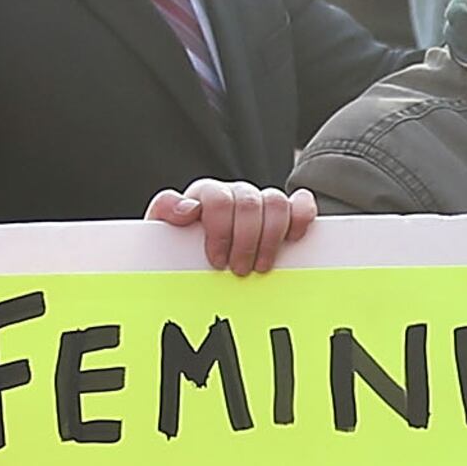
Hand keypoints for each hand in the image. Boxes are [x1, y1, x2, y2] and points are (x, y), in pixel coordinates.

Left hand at [150, 180, 317, 274]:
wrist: (198, 258)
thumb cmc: (183, 248)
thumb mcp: (165, 233)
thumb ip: (165, 213)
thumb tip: (187, 208)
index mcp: (207, 195)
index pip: (217, 198)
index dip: (220, 229)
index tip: (217, 261)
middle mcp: (236, 194)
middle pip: (248, 203)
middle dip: (246, 241)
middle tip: (240, 270)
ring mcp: (261, 203)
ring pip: (276, 202)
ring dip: (271, 237)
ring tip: (262, 267)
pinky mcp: (286, 214)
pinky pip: (300, 203)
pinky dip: (301, 217)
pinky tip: (293, 238)